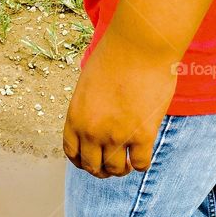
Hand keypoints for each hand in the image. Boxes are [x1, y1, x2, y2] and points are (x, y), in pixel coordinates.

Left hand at [63, 31, 176, 178]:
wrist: (139, 46)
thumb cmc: (116, 56)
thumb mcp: (88, 84)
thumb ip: (89, 108)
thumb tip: (98, 123)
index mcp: (75, 117)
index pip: (72, 153)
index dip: (82, 161)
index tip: (93, 161)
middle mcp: (92, 131)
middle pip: (93, 166)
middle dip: (102, 170)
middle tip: (113, 166)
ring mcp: (116, 135)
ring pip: (115, 169)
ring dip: (121, 169)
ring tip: (128, 163)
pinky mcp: (142, 135)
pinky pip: (140, 164)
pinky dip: (141, 164)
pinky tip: (143, 156)